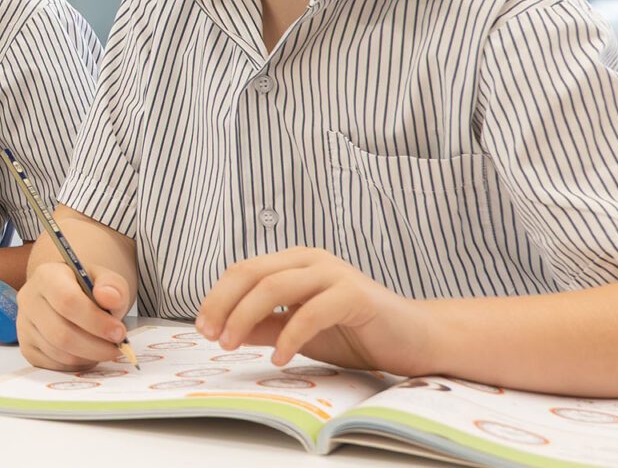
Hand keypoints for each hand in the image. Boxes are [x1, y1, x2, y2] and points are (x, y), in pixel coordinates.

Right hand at [17, 258, 132, 371]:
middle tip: (117, 347)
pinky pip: (54, 365)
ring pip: (59, 353)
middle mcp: (29, 300)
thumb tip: (109, 298)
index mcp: (46, 276)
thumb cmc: (87, 287)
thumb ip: (112, 286)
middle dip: (96, 346)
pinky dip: (77, 365)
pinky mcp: (27, 348)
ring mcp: (24, 326)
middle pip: (61, 333)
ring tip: (105, 349)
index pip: (67, 301)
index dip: (96, 321)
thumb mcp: (105, 279)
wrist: (68, 295)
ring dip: (89, 357)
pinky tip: (89, 354)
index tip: (119, 332)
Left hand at [196, 247, 432, 372]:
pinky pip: (311, 311)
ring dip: (246, 317)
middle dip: (223, 304)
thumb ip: (266, 326)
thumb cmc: (357, 334)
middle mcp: (311, 260)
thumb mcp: (300, 332)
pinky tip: (278, 358)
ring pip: (274, 286)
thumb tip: (226, 330)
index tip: (202, 328)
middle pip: (251, 273)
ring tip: (231, 345)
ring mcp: (334, 274)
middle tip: (209, 336)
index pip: (243, 271)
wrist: (415, 341)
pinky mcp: (356, 295)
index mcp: (295, 262)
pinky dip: (289, 335)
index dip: (217, 298)